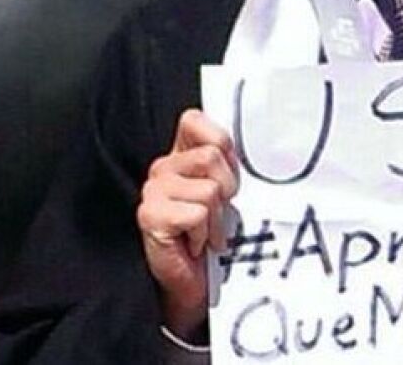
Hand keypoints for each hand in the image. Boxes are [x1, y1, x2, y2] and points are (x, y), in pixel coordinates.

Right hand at [137, 109, 238, 338]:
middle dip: (227, 186)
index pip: (192, 120)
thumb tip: (252, 148)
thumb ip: (228, 165)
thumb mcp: (226, 193)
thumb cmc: (213, 236)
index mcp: (179, 155)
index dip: (220, 141)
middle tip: (220, 211)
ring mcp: (153, 191)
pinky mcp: (150, 216)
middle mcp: (162, 168)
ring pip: (209, 189)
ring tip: (208, 231)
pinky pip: (197, 214)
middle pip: (210, 155)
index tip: (227, 174)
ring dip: (217, 217)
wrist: (194, 283)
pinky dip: (205, 234)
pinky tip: (196, 244)